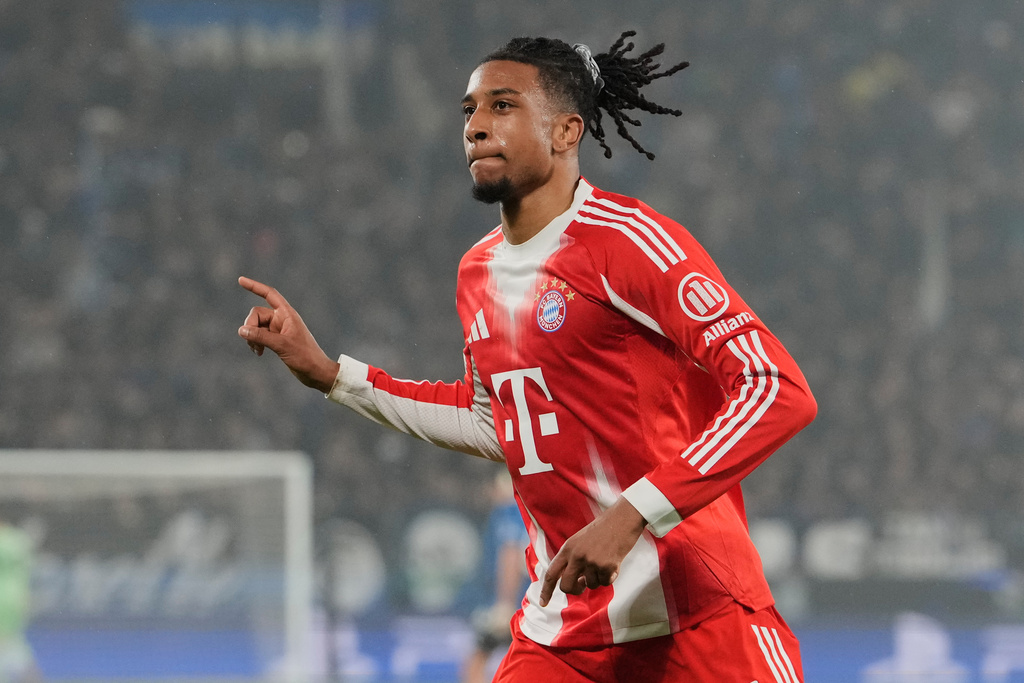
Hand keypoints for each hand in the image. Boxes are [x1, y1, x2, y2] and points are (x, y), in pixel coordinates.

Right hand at [237, 276, 340, 392]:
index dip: (255, 286)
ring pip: (256, 326)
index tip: (240, 280)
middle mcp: (282, 319)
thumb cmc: (305, 356)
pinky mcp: (277, 340)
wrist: (316, 372)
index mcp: (287, 314)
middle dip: (250, 325)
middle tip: (252, 342)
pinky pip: (259, 335)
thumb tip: (241, 330)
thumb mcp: (281, 345)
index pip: (269, 294)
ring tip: (257, 350)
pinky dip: (256, 342)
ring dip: (252, 336)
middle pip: (257, 313)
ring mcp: (279, 329)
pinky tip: (259, 353)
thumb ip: (261, 336)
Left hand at [539, 498, 646, 606]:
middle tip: (582, 584)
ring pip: (590, 585)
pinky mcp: (606, 566)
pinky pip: (605, 583)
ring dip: (597, 578)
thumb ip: (573, 559)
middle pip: (567, 586)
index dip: (546, 590)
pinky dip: (610, 577)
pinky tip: (613, 563)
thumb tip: (574, 581)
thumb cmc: (603, 529)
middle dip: (575, 589)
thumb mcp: (580, 540)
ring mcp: (591, 562)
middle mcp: (576, 556)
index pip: (551, 573)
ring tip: (604, 562)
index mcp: (567, 548)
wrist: (623, 518)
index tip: (542, 603)